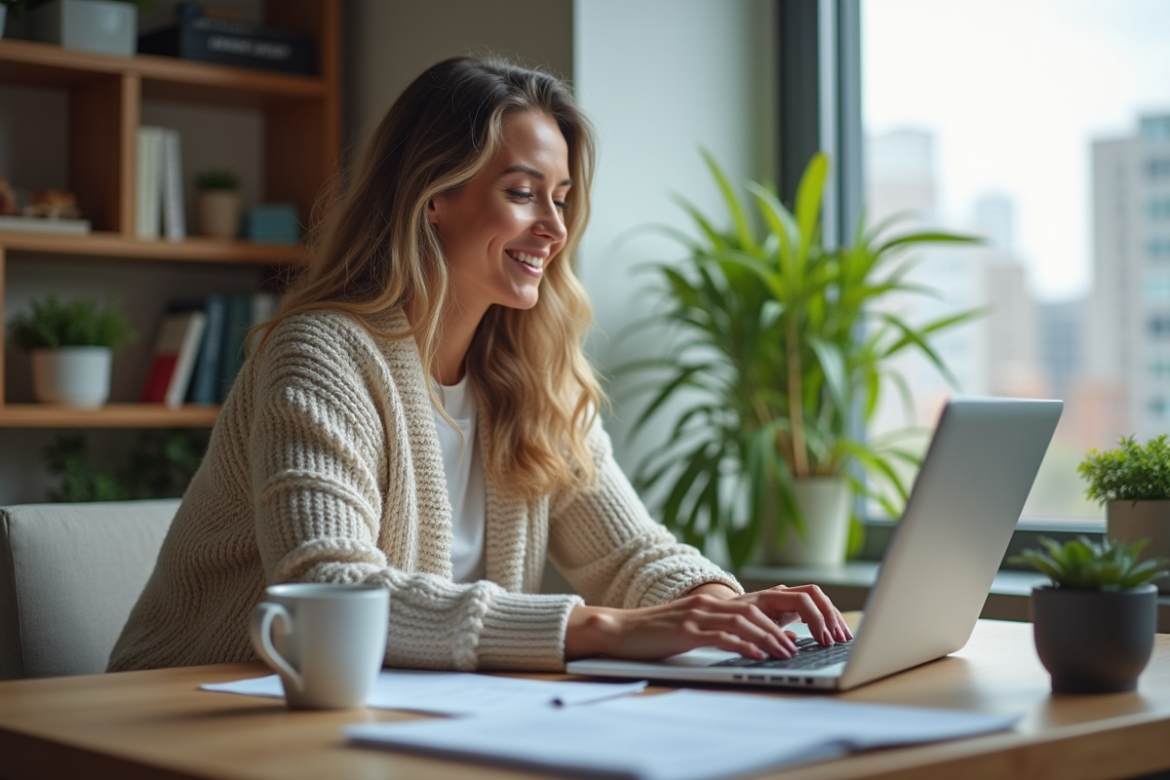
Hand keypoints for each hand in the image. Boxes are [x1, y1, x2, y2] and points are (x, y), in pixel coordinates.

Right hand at [564, 584, 850, 661]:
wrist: (622, 630)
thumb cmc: (665, 632)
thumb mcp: (708, 625)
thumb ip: (742, 625)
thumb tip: (783, 634)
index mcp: (726, 600)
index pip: (779, 594)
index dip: (809, 608)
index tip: (829, 628)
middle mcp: (717, 601)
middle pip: (771, 602)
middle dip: (803, 618)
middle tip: (824, 638)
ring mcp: (701, 613)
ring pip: (748, 618)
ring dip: (773, 636)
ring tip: (790, 652)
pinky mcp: (686, 630)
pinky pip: (720, 635)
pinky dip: (742, 645)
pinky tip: (757, 656)